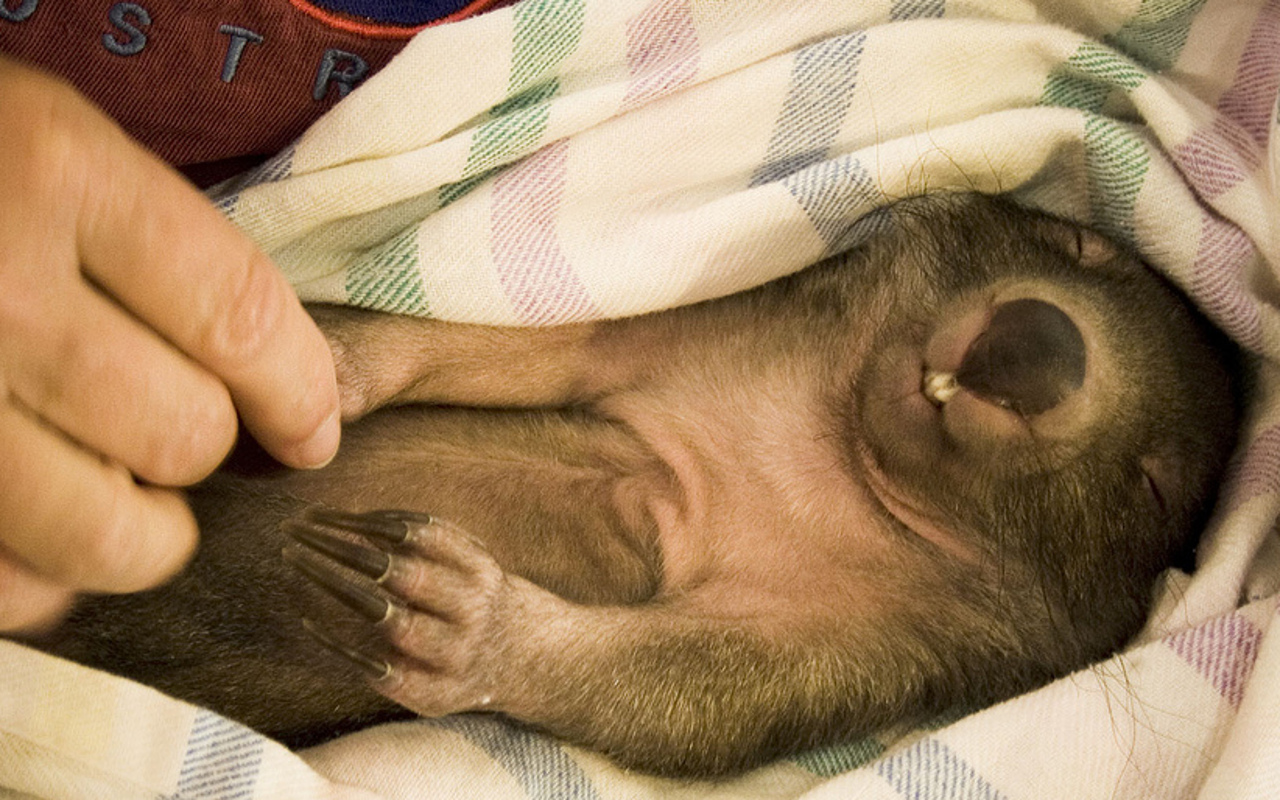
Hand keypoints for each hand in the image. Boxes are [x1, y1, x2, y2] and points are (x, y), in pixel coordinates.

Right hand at [0, 57, 340, 630]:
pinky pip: (2, 585)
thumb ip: (156, 247)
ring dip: (142, 536)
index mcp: (54, 174)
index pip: (240, 319)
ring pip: (101, 535)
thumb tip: (278, 390)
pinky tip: (36, 528)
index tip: (310, 430)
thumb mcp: (48, 145)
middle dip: (203, 445)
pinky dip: (39, 577)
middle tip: (175, 428)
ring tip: (130, 503)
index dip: (299, 392)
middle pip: (184, 436)